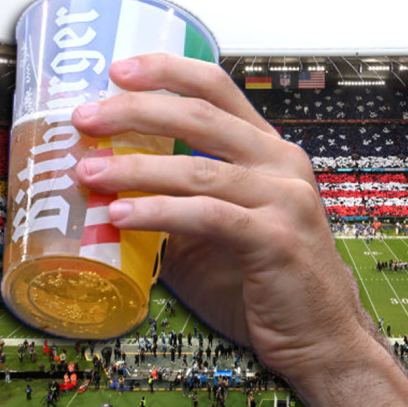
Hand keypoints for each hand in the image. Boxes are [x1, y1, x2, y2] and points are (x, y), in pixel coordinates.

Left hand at [72, 54, 371, 379]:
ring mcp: (284, 200)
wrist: (322, 336)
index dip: (167, 71)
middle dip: (135, 111)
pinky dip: (158, 213)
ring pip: (198, 168)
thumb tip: (109, 185)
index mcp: (269, 151)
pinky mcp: (276, 239)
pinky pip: (206, 216)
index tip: (117, 70)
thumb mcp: (220, 228)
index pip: (218, 88)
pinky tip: (122, 216)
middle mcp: (281, 164)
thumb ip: (179, 199)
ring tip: (89, 174)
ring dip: (136, 168)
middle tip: (86, 119)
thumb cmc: (267, 282)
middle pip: (201, 116)